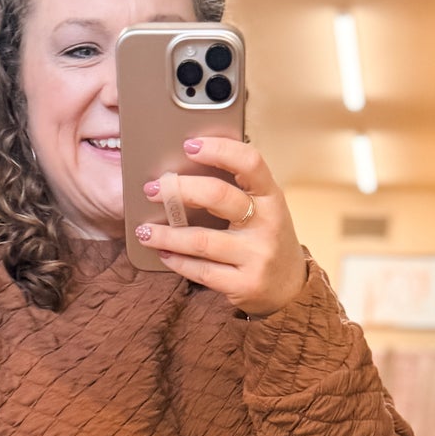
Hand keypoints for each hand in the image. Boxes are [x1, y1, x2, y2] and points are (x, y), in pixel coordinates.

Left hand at [136, 137, 306, 316]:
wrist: (290, 290)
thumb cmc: (267, 240)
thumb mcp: (264, 209)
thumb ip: (238, 190)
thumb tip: (187, 169)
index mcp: (272, 197)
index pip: (250, 162)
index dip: (219, 150)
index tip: (189, 145)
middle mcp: (267, 224)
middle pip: (218, 196)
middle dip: (179, 190)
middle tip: (153, 189)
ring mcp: (256, 257)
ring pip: (201, 240)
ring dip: (167, 234)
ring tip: (144, 231)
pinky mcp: (244, 285)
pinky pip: (202, 271)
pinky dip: (177, 261)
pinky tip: (163, 253)